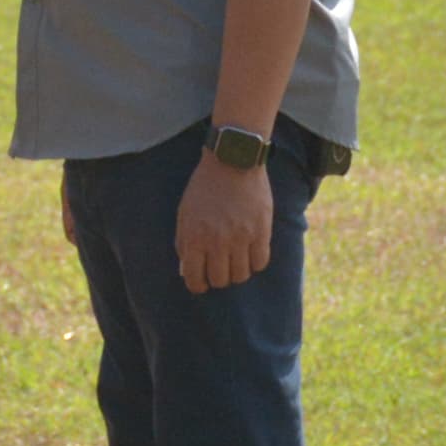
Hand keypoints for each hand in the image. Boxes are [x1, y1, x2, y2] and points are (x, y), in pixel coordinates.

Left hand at [177, 151, 274, 293]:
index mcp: (194, 237)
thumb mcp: (185, 212)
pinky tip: (250, 251)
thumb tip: (186, 270)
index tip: (202, 282)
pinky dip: (255, 262)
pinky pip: (260, 263)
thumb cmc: (204, 187)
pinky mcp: (261, 232)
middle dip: (217, 278)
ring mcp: (241, 237)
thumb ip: (183, 242)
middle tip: (219, 267)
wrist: (232, 160)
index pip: (195, 279)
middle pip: (220, 280)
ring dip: (237, 271)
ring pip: (241, 275)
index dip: (198, 285)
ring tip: (235, 259)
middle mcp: (217, 241)